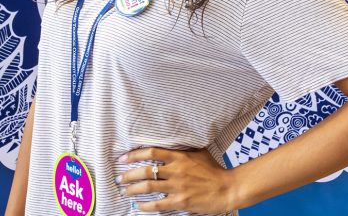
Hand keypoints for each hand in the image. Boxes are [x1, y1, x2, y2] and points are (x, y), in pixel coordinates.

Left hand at [115, 147, 239, 213]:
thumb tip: (171, 142)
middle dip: (128, 175)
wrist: (228, 188)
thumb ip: (184, 149)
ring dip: (133, 189)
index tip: (122, 158)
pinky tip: (138, 206)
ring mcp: (178, 186)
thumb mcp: (199, 153)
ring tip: (125, 191)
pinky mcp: (181, 201)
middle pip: (145, 170)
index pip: (151, 152)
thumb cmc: (214, 170)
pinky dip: (145, 205)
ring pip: (148, 187)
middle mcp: (176, 170)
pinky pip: (158, 204)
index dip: (133, 154)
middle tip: (119, 178)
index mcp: (179, 156)